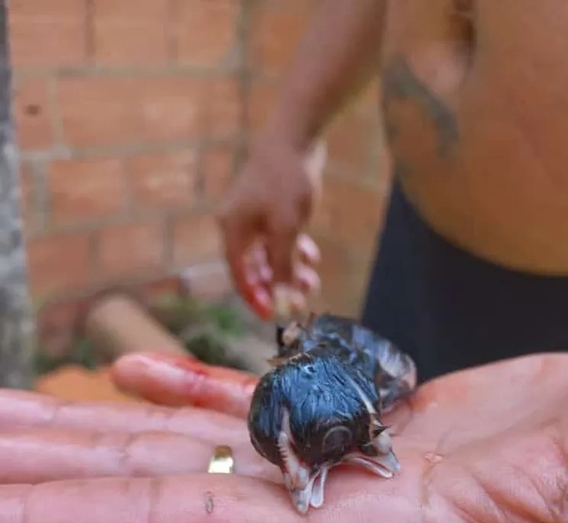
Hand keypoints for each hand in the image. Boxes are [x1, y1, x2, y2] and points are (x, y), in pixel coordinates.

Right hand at [218, 137, 325, 318]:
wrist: (297, 135)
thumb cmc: (287, 182)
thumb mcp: (287, 231)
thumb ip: (283, 268)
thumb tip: (282, 303)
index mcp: (232, 230)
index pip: (239, 276)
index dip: (257, 299)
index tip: (275, 317)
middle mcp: (237, 224)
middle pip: (255, 268)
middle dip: (278, 286)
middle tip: (302, 300)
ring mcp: (254, 215)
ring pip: (270, 255)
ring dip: (290, 270)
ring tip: (312, 280)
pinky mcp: (270, 207)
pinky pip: (278, 239)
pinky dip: (293, 250)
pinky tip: (311, 255)